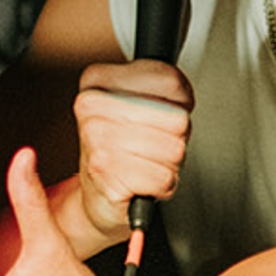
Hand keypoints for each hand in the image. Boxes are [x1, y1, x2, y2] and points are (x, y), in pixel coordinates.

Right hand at [67, 60, 191, 253]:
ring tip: (148, 163)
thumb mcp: (139, 103)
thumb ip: (165, 87)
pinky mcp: (108, 177)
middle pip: (177, 118)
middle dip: (175, 137)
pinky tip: (145, 182)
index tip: (162, 112)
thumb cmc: (122, 149)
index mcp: (98, 81)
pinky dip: (163, 186)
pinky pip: (164, 178)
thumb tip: (183, 96)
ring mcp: (98, 141)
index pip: (169, 79)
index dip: (179, 102)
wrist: (96, 197)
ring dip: (169, 164)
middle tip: (154, 145)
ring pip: (174, 149)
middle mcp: (92, 108)